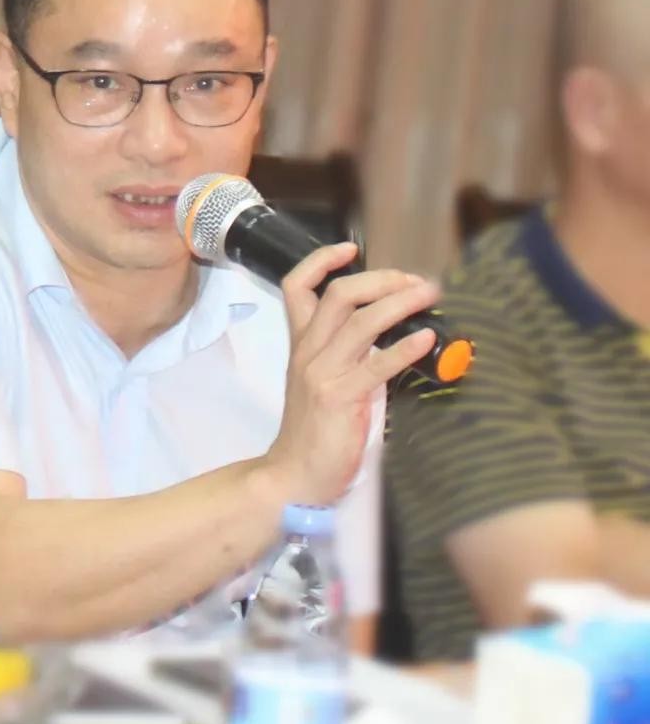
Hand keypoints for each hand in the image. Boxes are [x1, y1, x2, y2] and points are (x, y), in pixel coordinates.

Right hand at [267, 242, 439, 502]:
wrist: (293, 475)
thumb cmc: (313, 431)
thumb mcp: (321, 381)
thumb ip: (346, 354)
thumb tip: (392, 331)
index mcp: (301, 344)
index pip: (296, 286)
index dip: (321, 260)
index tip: (351, 248)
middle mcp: (308, 352)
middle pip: (339, 294)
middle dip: (381, 279)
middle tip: (415, 281)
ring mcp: (322, 374)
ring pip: (360, 321)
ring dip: (399, 302)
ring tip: (429, 295)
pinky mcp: (340, 399)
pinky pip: (375, 366)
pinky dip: (404, 348)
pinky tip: (428, 338)